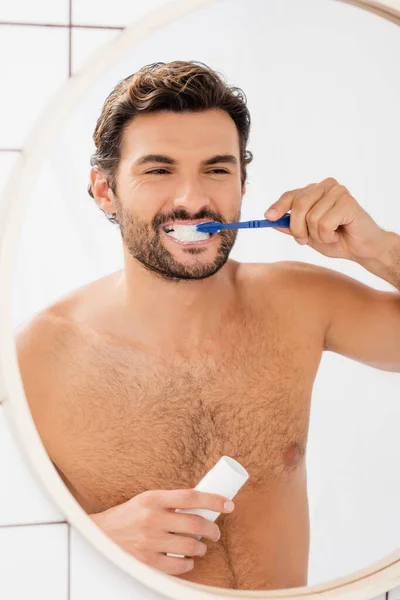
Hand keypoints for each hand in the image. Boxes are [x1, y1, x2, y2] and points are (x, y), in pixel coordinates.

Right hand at [90, 488, 233, 574]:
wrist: (99, 536)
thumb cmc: (128, 517)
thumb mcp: (146, 500)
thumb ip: (169, 502)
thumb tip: (202, 504)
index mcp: (153, 498)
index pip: (191, 496)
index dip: (214, 500)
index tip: (229, 505)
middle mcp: (151, 518)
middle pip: (196, 523)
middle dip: (213, 529)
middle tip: (215, 532)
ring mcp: (149, 541)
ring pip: (190, 546)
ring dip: (202, 548)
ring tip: (202, 547)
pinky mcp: (146, 562)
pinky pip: (178, 565)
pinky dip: (188, 564)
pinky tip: (188, 560)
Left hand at [264, 177, 387, 260]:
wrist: (361, 250)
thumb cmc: (336, 239)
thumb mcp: (307, 234)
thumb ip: (290, 226)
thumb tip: (270, 219)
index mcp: (315, 191)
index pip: (291, 195)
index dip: (278, 206)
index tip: (267, 217)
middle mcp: (326, 186)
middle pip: (298, 204)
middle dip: (297, 227)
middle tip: (303, 240)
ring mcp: (338, 192)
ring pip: (311, 217)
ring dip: (316, 235)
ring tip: (329, 236)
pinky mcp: (348, 202)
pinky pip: (325, 223)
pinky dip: (328, 236)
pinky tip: (338, 234)